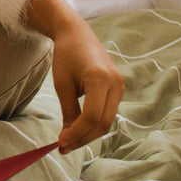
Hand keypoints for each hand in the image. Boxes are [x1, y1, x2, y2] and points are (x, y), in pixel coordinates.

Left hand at [25, 0, 124, 152]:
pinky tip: (78, 129)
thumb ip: (69, 111)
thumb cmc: (65, 55)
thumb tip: (68, 138)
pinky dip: (93, 124)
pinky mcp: (118, 88)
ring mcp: (120, 86)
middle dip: (83, 138)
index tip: (61, 143)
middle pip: (103, 122)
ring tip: (68, 141)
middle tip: (63, 147)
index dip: (77, 133)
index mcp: (100, 78)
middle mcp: (115, 83)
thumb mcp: (62, 83)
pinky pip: (108, 112)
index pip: (92, 116)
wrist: (76, 33)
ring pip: (107, 121)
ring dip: (89, 134)